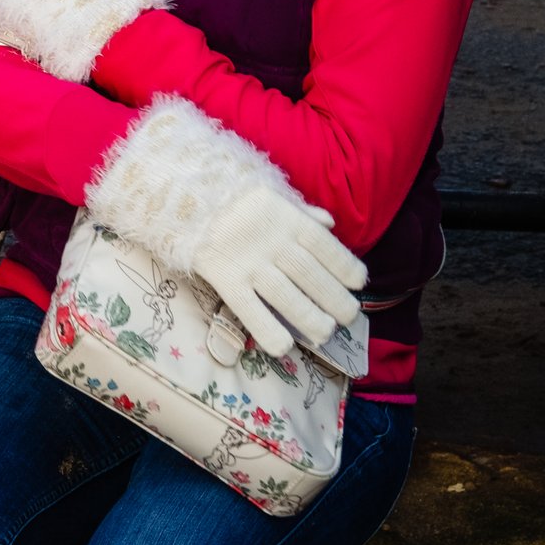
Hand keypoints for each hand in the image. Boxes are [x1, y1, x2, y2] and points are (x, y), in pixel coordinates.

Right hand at [191, 187, 366, 356]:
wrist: (186, 198)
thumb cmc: (236, 201)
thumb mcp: (272, 197)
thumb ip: (302, 213)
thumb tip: (329, 224)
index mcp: (287, 220)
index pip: (326, 247)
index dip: (346, 267)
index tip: (358, 284)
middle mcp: (273, 242)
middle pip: (310, 275)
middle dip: (335, 300)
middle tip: (348, 317)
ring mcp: (249, 262)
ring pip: (286, 296)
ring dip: (310, 318)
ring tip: (325, 333)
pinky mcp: (226, 280)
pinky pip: (249, 309)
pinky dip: (268, 330)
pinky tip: (284, 346)